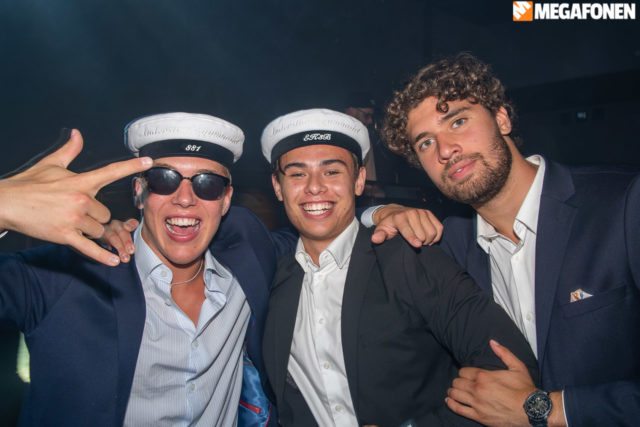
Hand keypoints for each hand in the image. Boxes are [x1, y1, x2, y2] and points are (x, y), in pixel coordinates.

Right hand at [0, 129, 151, 265]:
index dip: (131, 166)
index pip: (111, 171)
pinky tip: (114, 262)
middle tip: (75, 213)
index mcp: (79, 181)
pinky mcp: (65, 235)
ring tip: (70, 223)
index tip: (148, 161)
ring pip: (100, 230)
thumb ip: (69, 151)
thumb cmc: (29, 185)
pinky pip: (90, 247)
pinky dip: (102, 256)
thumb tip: (78, 134)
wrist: (5, 203)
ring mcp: (74, 218)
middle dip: (95, 217)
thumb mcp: (50, 164)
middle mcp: (80, 199)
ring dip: (91, 231)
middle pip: (106, 214)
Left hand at [371, 203, 442, 246]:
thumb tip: (375, 239)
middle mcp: (412, 213)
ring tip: (422, 241)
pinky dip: (437, 235)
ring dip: (429, 240)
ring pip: (432, 232)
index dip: (413, 239)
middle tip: (415, 244)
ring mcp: (421, 212)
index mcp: (399, 218)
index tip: (417, 245)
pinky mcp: (429, 213)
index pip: (408, 230)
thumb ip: (379, 235)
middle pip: (423, 234)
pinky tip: (429, 238)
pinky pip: (439, 228)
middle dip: (421, 243)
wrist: (395, 212)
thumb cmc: (389, 224)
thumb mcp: (381, 230)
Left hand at [445, 340, 536, 426]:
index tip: (467, 375)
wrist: (532, 410)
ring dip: (453, 391)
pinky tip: (449, 400)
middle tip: (461, 383)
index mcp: (484, 376)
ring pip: (455, 394)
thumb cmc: (525, 389)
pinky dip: (451, 404)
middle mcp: (478, 389)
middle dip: (459, 381)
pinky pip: (458, 409)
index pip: (463, 371)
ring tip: (454, 391)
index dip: (464, 372)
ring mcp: (477, 403)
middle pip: (457, 382)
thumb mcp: (518, 367)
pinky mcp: (479, 416)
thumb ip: (504, 353)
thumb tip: (492, 342)